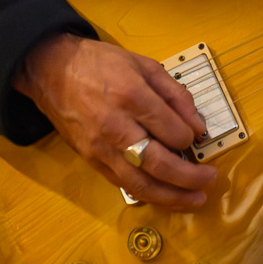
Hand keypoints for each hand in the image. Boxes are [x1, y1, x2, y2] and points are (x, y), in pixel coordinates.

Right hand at [13, 33, 217, 208]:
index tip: (197, 137)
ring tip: (195, 200)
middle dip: (189, 178)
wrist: (52, 70)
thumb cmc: (101, 63)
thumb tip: (198, 125)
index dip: (190, 138)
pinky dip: (147, 194)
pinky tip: (165, 195)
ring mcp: (100, 148)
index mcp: (132, 96)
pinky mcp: (91, 161)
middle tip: (210, 180)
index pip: (171, 131)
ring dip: (171, 197)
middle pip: (158, 164)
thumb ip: (175, 94)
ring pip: (140, 184)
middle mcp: (116, 127)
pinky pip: (123, 184)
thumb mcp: (144, 65)